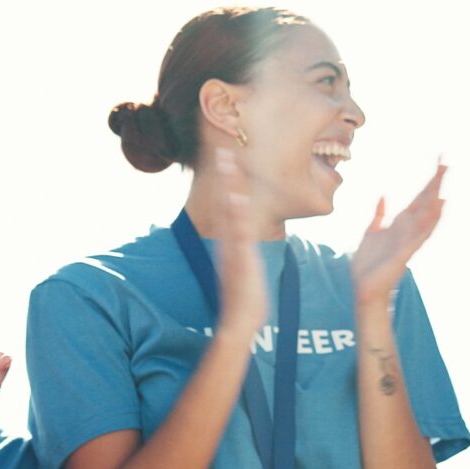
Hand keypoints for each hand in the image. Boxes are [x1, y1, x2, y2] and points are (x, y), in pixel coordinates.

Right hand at [205, 148, 269, 338]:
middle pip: (225, 201)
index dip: (228, 182)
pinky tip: (237, 196)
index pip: (228, 205)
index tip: (228, 159)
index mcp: (231, 240)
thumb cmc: (246, 293)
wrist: (241, 318)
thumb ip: (242, 249)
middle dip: (224, 176)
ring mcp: (232, 247)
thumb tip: (244, 238)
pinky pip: (237, 231)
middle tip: (223, 150)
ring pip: (229, 210)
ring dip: (228, 185)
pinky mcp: (239, 257)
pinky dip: (236, 213)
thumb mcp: (244, 265)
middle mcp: (228, 240)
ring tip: (227, 161)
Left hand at [351, 160, 446, 300]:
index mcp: (401, 223)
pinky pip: (419, 236)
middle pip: (426, 202)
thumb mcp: (371, 232)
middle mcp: (408, 229)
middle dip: (435, 183)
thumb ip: (379, 214)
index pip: (419, 196)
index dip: (429, 179)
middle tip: (446, 162)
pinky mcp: (404, 254)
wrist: (364, 287)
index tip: (440, 159)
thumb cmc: (368, 263)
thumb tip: (384, 195)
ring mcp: (408, 241)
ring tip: (443, 185)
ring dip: (435, 203)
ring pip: (426, 218)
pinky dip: (428, 224)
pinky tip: (435, 211)